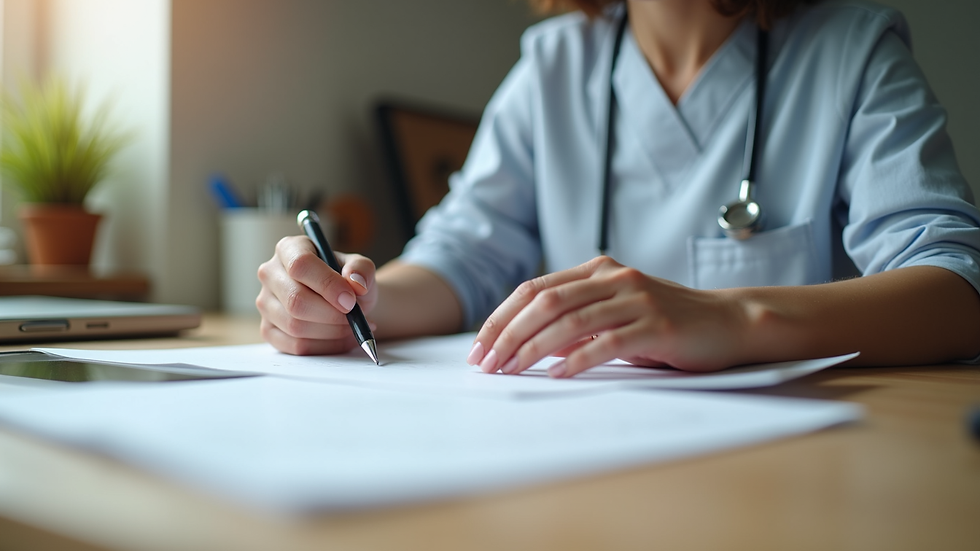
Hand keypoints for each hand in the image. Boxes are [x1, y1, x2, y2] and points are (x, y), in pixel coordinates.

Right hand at [256, 235, 377, 354]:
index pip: (300, 265)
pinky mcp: (268, 330)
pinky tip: (345, 338)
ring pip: (295, 326)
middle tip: (355, 317)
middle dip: (332, 314)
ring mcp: (265, 303)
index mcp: (289, 249)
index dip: (327, 285)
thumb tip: (356, 284)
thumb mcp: (360, 267)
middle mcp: (270, 274)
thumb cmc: (347, 280)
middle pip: (296, 300)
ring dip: (332, 332)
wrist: (343, 301)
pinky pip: (296, 346)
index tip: (351, 300)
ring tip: (354, 326)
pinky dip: (327, 346)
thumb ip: (361, 269)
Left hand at [466, 256, 750, 376]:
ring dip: (534, 348)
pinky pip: (609, 341)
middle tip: (486, 363)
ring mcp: (636, 298)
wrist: (727, 322)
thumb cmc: (666, 324)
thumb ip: (577, 321)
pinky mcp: (656, 324)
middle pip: (545, 301)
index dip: (502, 318)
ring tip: (511, 370)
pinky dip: (579, 359)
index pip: (535, 289)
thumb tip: (526, 347)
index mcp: (597, 271)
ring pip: (571, 320)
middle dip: (508, 334)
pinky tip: (558, 375)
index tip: (480, 348)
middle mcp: (614, 278)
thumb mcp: (615, 315)